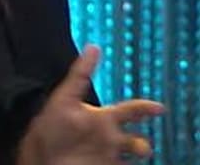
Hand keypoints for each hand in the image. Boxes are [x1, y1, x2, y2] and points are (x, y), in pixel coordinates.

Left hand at [17, 46, 164, 164]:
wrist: (39, 156)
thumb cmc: (49, 127)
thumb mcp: (65, 97)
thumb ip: (81, 73)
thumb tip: (93, 47)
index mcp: (103, 117)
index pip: (130, 110)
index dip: (147, 107)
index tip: (160, 107)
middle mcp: (109, 136)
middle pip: (136, 137)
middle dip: (143, 142)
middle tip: (144, 147)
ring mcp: (107, 153)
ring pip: (134, 152)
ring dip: (139, 152)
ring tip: (134, 154)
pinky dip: (130, 164)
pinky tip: (128, 163)